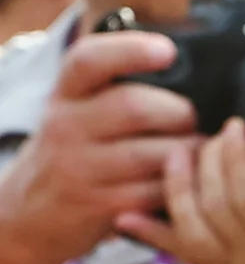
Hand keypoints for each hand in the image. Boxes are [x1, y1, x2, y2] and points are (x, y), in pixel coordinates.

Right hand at [0, 31, 197, 263]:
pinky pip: (157, 191)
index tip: (167, 51)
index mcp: (66, 94)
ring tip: (198, 150)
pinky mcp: (97, 205)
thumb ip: (115, 87)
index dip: (131, 50)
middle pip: (136, 107)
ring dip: (191, 151)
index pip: (89, 60)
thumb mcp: (78, 111)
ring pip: (155, 153)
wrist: (27, 213)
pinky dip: (182, 185)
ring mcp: (78, 168)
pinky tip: (186, 180)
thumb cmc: (74, 151)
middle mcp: (66, 126)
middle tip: (192, 121)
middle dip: (180, 112)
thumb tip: (182, 59)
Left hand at [120, 122, 244, 263]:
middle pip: (217, 205)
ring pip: (191, 224)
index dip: (238, 158)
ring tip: (180, 151)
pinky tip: (126, 215)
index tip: (238, 125)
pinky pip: (177, 251)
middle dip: (209, 160)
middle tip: (215, 131)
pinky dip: (149, 232)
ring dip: (179, 184)